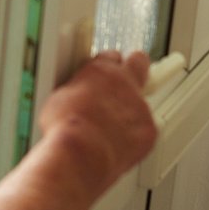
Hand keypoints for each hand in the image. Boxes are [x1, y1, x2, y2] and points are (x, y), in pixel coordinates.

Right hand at [37, 50, 156, 202]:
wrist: (81, 153)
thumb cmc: (65, 128)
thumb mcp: (59, 98)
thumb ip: (76, 92)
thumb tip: (75, 98)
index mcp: (100, 71)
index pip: (110, 57)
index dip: (107, 67)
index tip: (104, 76)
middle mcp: (124, 83)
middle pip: (139, 63)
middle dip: (135, 68)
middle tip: (127, 81)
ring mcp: (140, 106)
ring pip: (140, 104)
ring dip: (129, 113)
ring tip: (109, 131)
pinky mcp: (149, 130)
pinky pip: (144, 130)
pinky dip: (134, 138)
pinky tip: (117, 146)